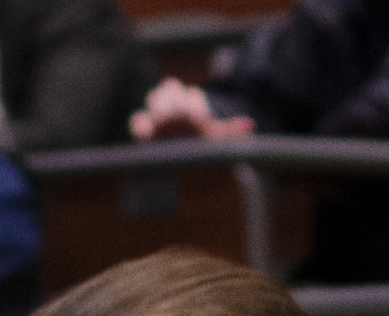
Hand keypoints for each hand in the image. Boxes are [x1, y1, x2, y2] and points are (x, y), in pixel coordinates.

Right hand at [129, 79, 255, 140]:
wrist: (179, 150)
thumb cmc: (199, 141)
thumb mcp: (216, 137)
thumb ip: (231, 131)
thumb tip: (250, 125)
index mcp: (191, 104)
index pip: (193, 97)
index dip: (196, 104)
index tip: (201, 119)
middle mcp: (173, 103)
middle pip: (172, 91)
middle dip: (177, 101)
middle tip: (181, 115)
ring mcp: (156, 113)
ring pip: (155, 98)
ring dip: (160, 106)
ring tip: (163, 120)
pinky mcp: (143, 127)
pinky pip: (138, 121)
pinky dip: (140, 124)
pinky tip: (144, 133)